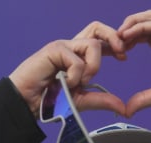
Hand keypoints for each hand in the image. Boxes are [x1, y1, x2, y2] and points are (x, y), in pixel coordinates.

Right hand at [8, 21, 126, 115]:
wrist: (26, 104)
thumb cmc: (49, 101)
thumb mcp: (81, 101)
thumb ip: (102, 101)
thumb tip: (123, 107)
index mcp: (78, 55)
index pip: (99, 38)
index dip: (115, 43)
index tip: (124, 57)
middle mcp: (71, 47)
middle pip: (97, 28)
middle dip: (113, 38)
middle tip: (121, 54)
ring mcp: (62, 46)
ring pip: (92, 45)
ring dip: (93, 66)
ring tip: (80, 82)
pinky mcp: (54, 50)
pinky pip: (78, 61)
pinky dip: (76, 77)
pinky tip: (64, 85)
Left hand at [117, 10, 150, 115]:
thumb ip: (144, 99)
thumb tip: (127, 110)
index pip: (145, 36)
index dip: (129, 40)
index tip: (117, 51)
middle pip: (145, 22)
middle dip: (127, 29)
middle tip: (113, 42)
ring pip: (150, 17)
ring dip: (131, 23)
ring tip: (118, 34)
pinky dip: (140, 27)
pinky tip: (127, 35)